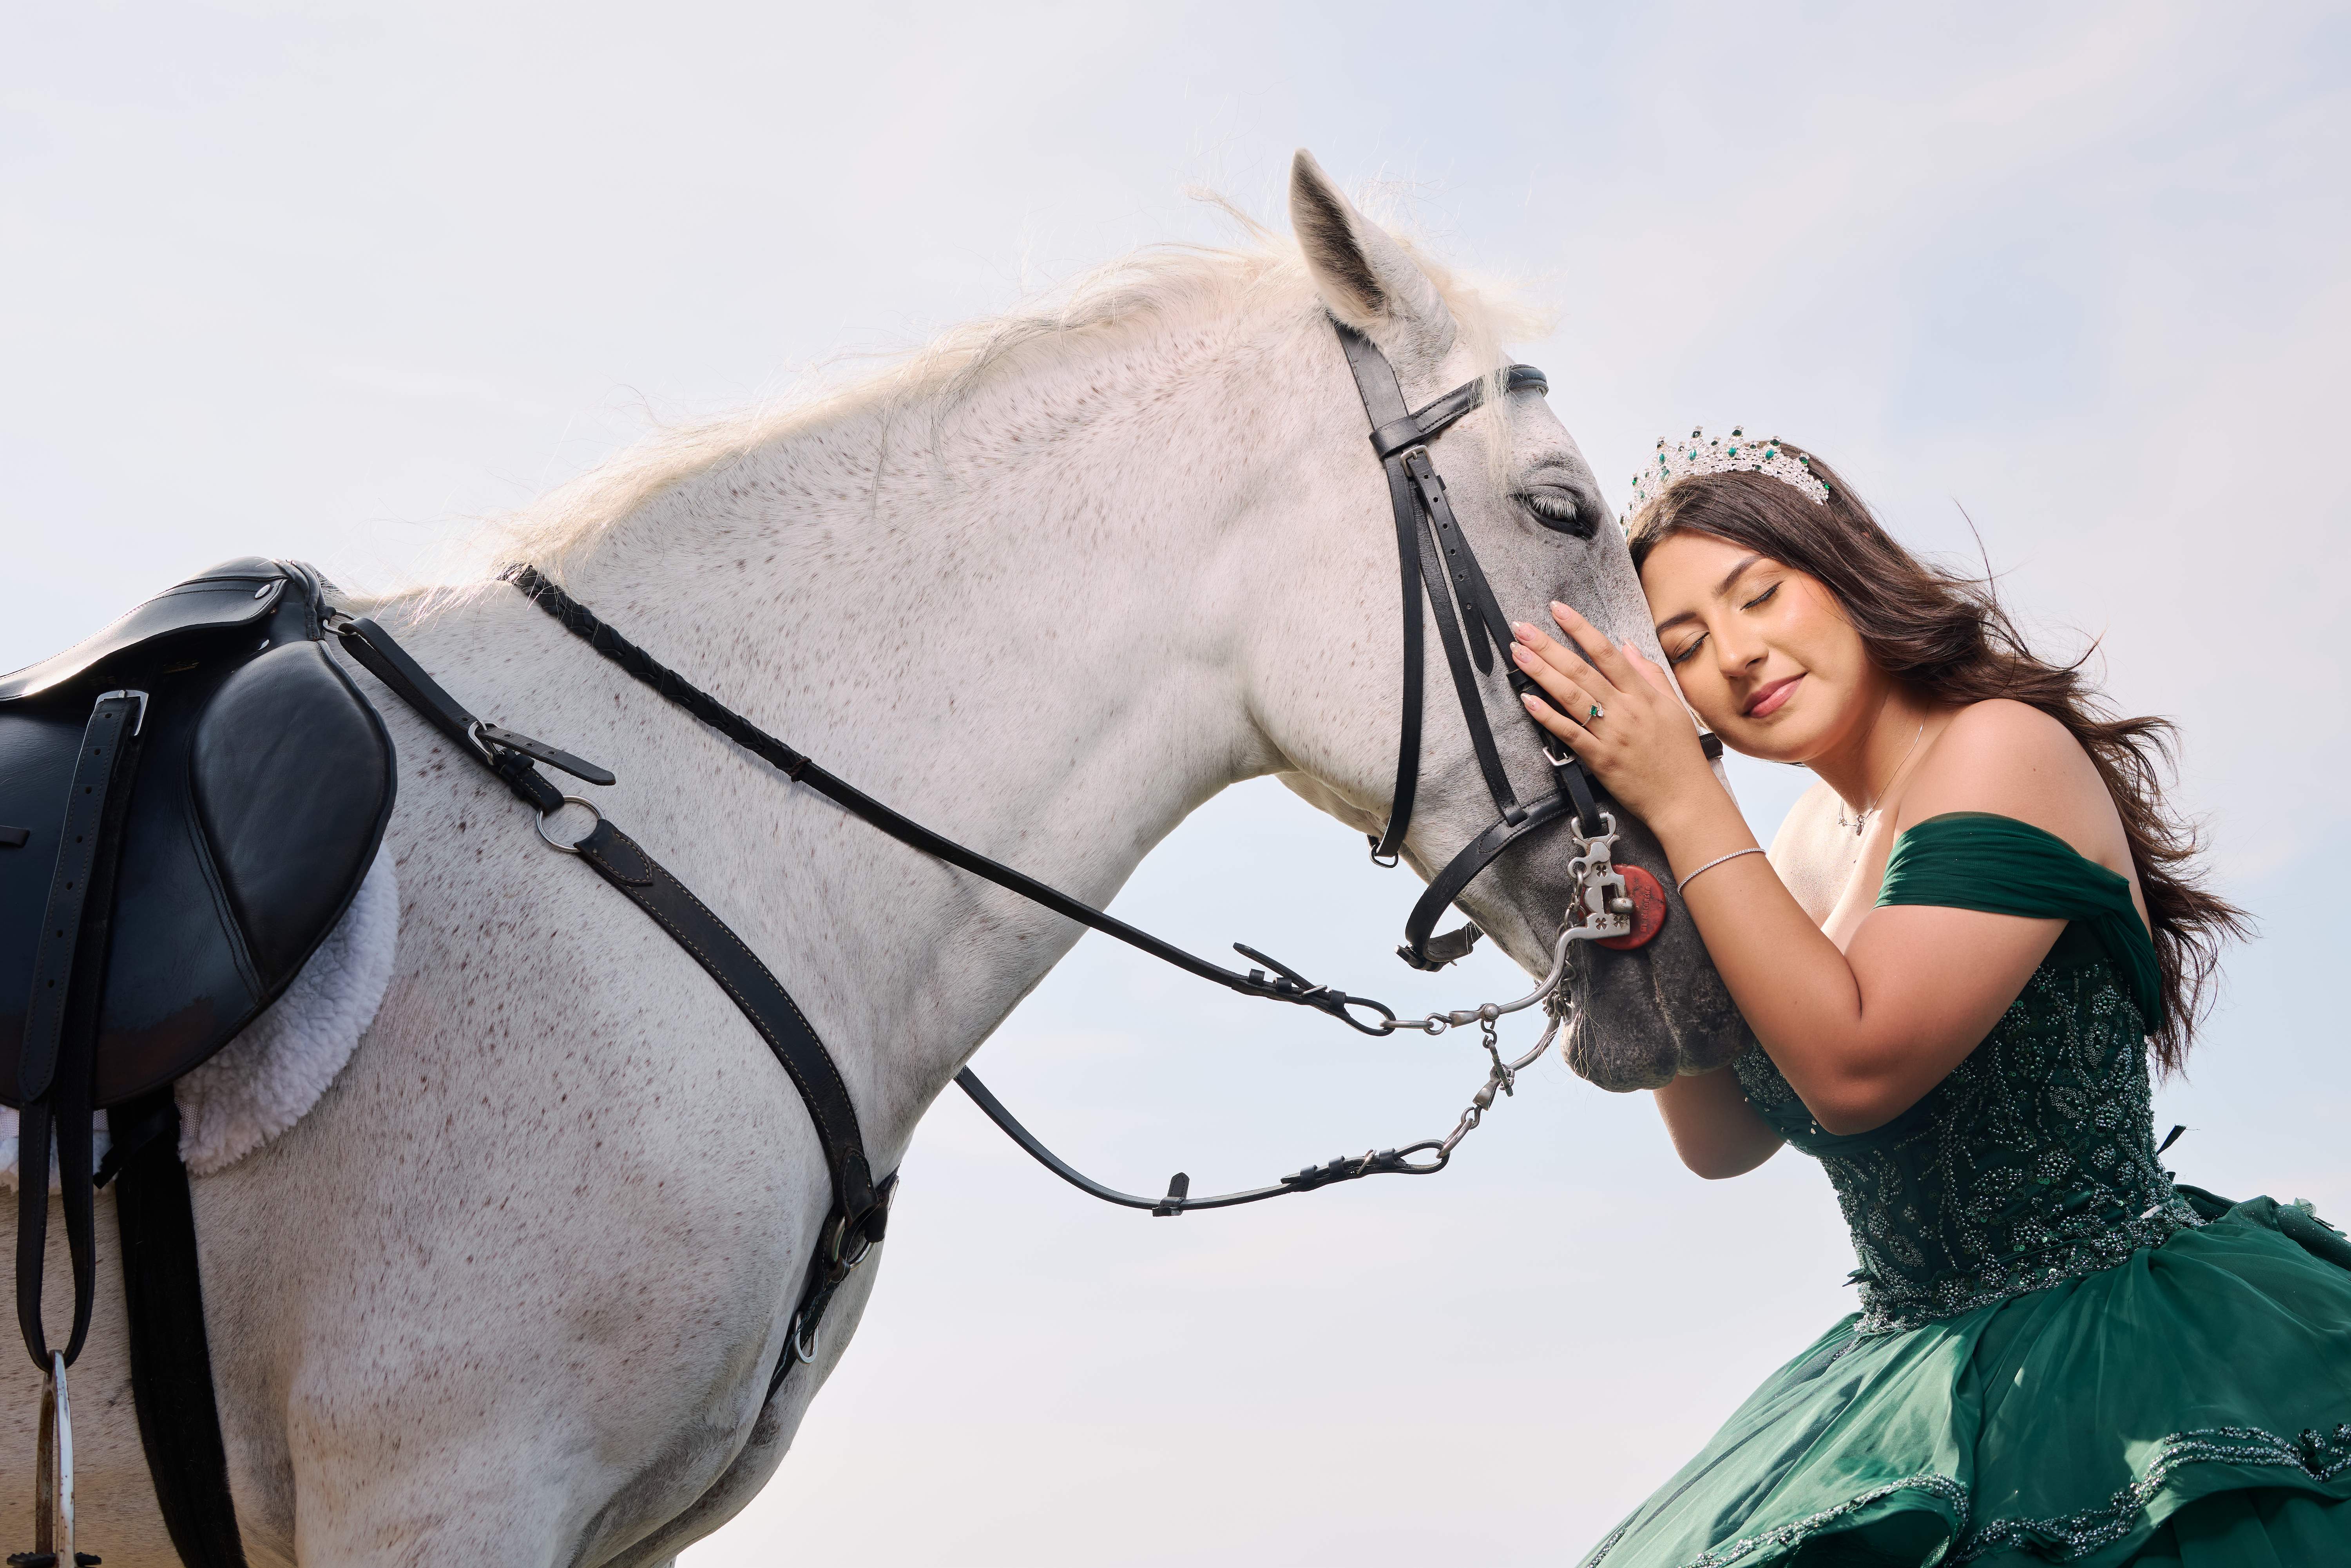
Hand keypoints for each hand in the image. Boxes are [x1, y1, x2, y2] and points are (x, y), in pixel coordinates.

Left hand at [1510, 603, 1717, 830]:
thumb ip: (1650, 674)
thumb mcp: (1674, 707)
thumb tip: (1627, 646)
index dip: (1580, 628)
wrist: (1684, 799)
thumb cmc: (1680, 755)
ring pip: (1571, 697)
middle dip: (1549, 646)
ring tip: (1519, 654)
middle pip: (1581, 670)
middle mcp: (1625, 710)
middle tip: (1523, 629)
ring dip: (1542, 673)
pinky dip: (1548, 716)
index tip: (1557, 609)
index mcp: (1643, 694)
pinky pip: (1570, 733)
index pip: (1606, 653)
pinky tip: (1528, 701)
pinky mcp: (1600, 759)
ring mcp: (1611, 734)